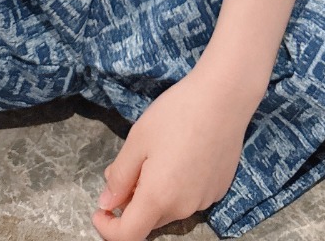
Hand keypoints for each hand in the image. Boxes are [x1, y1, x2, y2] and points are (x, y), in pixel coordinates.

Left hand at [91, 70, 251, 240]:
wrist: (224, 97)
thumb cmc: (176, 113)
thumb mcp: (137, 140)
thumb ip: (120, 177)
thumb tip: (108, 203)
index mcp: (159, 198)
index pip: (127, 236)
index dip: (107, 229)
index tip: (100, 209)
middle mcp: (183, 208)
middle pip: (149, 221)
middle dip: (132, 203)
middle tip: (129, 167)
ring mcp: (204, 200)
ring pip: (170, 208)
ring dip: (155, 194)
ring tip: (156, 155)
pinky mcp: (218, 188)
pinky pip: (189, 197)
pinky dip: (177, 186)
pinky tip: (181, 154)